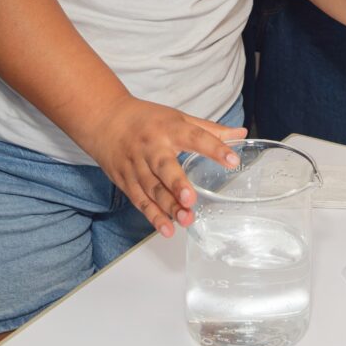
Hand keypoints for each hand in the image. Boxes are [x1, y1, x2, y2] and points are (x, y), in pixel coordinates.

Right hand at [71, 96, 245, 236]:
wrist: (105, 119)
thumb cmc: (146, 119)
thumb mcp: (178, 117)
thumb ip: (210, 129)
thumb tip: (240, 133)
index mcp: (169, 128)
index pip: (195, 137)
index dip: (215, 148)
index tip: (233, 160)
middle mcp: (152, 147)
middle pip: (164, 167)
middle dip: (176, 184)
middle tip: (190, 198)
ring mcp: (136, 165)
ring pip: (152, 189)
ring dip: (168, 206)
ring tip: (186, 220)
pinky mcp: (126, 181)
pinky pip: (140, 201)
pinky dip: (153, 216)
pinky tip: (167, 228)